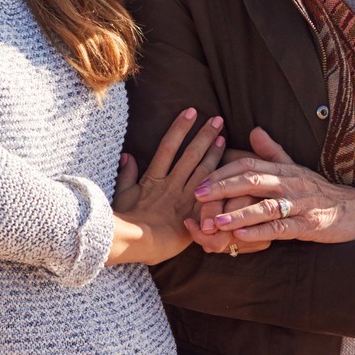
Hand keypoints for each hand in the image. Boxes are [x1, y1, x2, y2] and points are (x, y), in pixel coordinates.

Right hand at [107, 110, 225, 266]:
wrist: (133, 243)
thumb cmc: (125, 221)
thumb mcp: (123, 195)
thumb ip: (127, 174)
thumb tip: (128, 155)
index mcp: (153, 178)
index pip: (169, 146)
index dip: (181, 128)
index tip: (191, 112)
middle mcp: (171, 184)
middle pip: (191, 155)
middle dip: (205, 135)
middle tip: (218, 119)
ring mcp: (183, 199)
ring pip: (203, 172)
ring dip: (214, 154)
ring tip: (224, 138)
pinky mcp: (192, 215)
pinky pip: (210, 198)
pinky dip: (221, 187)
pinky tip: (232, 176)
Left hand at [194, 127, 354, 246]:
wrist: (353, 210)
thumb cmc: (317, 190)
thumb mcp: (295, 168)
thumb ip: (272, 152)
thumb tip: (253, 129)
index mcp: (283, 170)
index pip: (248, 164)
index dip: (223, 170)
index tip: (200, 179)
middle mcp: (290, 183)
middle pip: (252, 181)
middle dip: (223, 188)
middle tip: (197, 195)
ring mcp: (299, 204)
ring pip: (265, 206)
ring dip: (238, 214)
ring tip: (215, 221)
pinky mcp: (308, 225)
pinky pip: (282, 228)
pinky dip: (261, 231)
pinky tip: (242, 236)